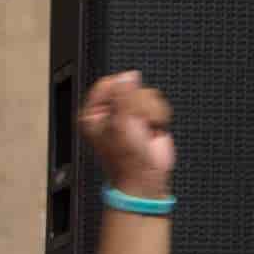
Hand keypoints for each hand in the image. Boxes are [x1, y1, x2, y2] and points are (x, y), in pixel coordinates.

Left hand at [80, 70, 174, 198]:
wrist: (146, 177)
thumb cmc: (127, 159)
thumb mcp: (120, 123)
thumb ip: (124, 96)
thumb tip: (128, 76)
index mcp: (94, 113)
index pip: (107, 84)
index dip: (121, 90)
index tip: (126, 105)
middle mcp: (111, 112)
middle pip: (131, 88)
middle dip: (139, 107)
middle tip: (135, 126)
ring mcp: (130, 114)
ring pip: (147, 94)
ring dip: (150, 113)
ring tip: (144, 131)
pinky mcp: (147, 118)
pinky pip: (158, 103)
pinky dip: (159, 117)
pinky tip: (152, 131)